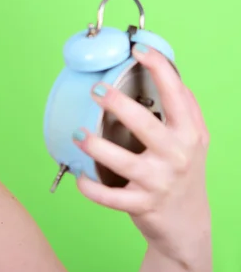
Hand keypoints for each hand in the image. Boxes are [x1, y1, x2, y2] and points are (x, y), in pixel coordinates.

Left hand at [72, 43, 210, 266]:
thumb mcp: (194, 138)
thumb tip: (168, 70)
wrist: (188, 223)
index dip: (158, 68)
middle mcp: (176, 155)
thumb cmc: (185, 172)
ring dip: (97, 146)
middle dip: (118, 105)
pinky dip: (92, 188)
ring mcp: (159, 182)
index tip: (138, 49)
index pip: (176, 94)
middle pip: (145, 125)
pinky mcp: (142, 205)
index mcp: (188, 133)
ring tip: (78, 133)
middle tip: (96, 90)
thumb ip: (185, 107)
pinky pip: (111, 198)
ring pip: (124, 162)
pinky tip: (79, 177)